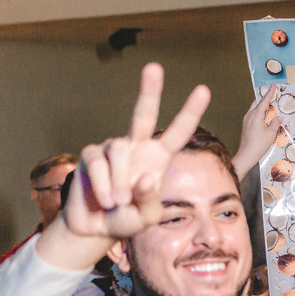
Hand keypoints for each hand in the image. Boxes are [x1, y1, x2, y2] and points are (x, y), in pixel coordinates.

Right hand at [65, 63, 209, 239]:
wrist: (96, 228)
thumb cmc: (128, 219)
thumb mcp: (148, 216)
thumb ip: (150, 198)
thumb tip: (144, 176)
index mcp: (158, 157)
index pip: (178, 131)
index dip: (190, 112)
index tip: (203, 90)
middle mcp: (136, 147)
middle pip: (143, 113)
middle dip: (149, 90)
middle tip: (155, 67)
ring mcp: (113, 149)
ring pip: (119, 150)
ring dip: (120, 182)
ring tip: (119, 202)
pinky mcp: (91, 155)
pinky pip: (98, 164)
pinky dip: (104, 185)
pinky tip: (106, 200)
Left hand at [233, 84, 280, 179]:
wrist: (246, 155)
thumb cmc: (259, 145)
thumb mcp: (271, 134)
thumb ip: (276, 123)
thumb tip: (279, 117)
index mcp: (256, 115)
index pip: (264, 101)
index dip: (270, 93)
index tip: (273, 85)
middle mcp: (249, 116)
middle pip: (257, 103)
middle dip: (265, 98)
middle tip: (272, 95)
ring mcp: (246, 120)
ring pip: (254, 109)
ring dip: (262, 106)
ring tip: (270, 106)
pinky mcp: (245, 125)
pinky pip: (252, 115)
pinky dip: (259, 113)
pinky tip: (264, 117)